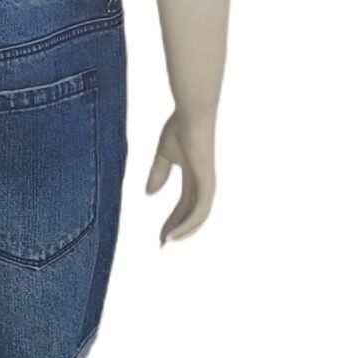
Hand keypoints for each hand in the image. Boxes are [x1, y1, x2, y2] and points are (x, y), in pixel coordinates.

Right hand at [146, 108, 215, 244]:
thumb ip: (158, 174)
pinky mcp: (207, 181)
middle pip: (190, 213)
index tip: (160, 235)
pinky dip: (188, 224)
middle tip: (162, 245)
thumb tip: (149, 194)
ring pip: (197, 216)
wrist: (193, 112)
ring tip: (166, 242)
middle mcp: (202, 182)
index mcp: (193, 176)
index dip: (172, 220)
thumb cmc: (180, 126)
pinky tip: (174, 233)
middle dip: (176, 229)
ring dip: (183, 230)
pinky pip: (200, 210)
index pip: (184, 205)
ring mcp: (206, 182)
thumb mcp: (163, 155)